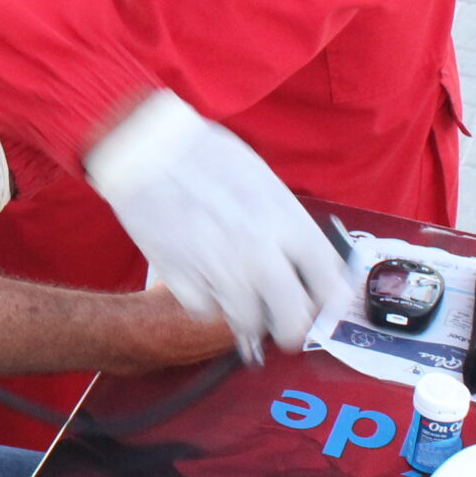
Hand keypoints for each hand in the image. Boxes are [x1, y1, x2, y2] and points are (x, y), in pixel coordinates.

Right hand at [83, 91, 349, 357]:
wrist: (146, 148)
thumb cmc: (204, 154)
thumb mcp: (262, 180)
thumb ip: (286, 223)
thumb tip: (304, 261)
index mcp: (287, 222)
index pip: (329, 283)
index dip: (326, 302)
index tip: (319, 306)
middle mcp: (260, 252)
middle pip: (293, 320)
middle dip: (290, 329)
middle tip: (282, 325)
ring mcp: (221, 270)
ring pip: (247, 322)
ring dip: (245, 315)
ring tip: (236, 296)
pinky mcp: (183, 279)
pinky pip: (205, 311)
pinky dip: (205, 301)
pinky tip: (201, 279)